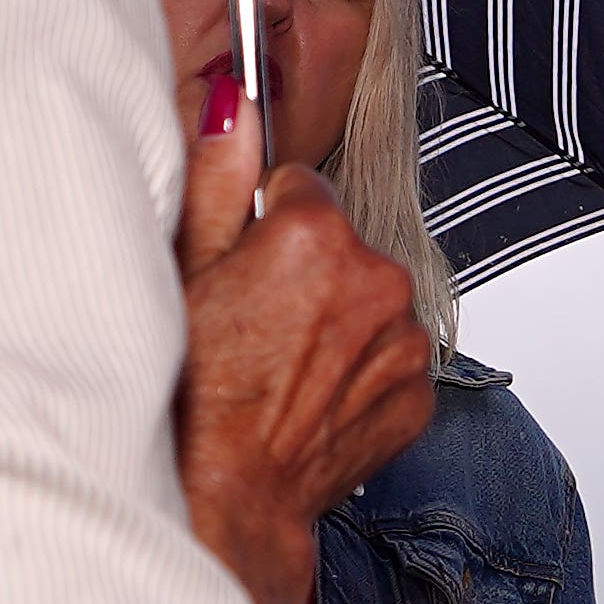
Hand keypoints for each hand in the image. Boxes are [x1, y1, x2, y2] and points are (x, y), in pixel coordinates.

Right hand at [174, 75, 434, 603]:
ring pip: (369, 299)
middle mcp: (377, 278)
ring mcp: (405, 339)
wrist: (226, 500)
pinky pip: (389, 355)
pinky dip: (357, 369)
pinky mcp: (419, 390)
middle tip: (252, 324)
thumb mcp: (183, 270)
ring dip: (334, 320)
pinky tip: (308, 394)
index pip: (301, 185)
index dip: (264, 225)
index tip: (241, 267)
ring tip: (277, 365)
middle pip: (342, 242)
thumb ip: (217, 175)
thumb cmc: (191, 396)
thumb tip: (233, 103)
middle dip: (304, 270)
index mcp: (318, 234)